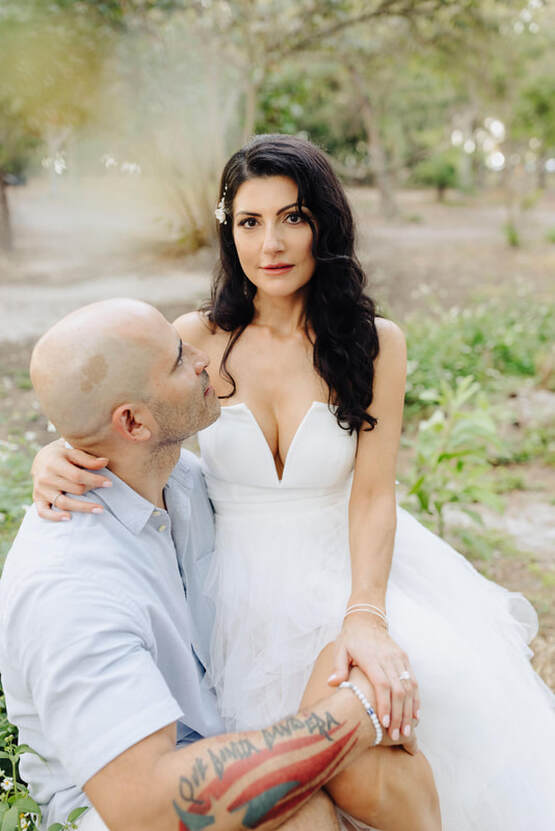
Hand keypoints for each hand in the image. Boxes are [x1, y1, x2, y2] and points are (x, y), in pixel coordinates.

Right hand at [32, 439, 110, 520]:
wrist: (42, 460)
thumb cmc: (62, 455)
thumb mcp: (73, 452)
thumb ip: (88, 459)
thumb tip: (105, 462)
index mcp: (54, 463)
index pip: (77, 475)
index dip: (94, 480)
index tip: (109, 483)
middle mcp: (45, 478)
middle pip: (73, 489)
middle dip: (91, 491)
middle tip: (106, 492)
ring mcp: (41, 490)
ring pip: (63, 503)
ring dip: (82, 508)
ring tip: (100, 510)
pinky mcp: (38, 499)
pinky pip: (44, 512)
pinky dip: (55, 517)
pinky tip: (69, 518)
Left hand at [328, 612, 419, 747]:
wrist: (367, 620)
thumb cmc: (350, 638)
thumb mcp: (340, 649)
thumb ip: (338, 667)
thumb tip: (332, 684)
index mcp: (371, 658)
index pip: (382, 684)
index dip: (384, 704)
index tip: (384, 723)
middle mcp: (388, 658)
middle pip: (398, 689)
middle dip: (399, 714)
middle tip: (397, 735)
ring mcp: (398, 658)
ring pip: (409, 687)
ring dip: (409, 710)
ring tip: (407, 731)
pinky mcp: (405, 658)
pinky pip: (413, 681)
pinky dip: (415, 699)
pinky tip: (415, 715)